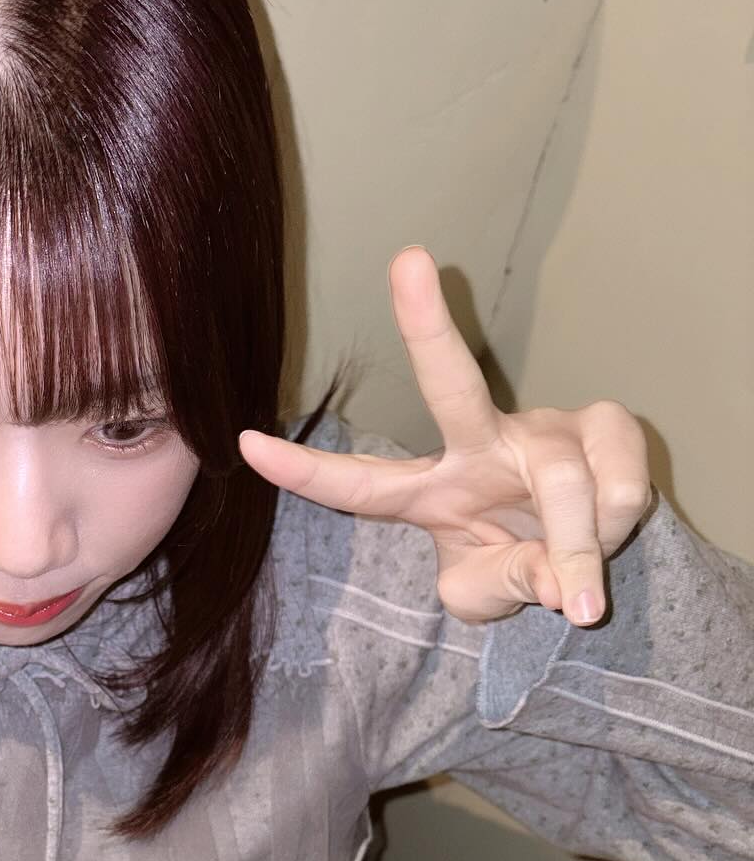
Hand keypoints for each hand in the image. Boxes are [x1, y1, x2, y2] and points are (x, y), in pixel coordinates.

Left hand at [238, 247, 652, 625]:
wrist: (588, 566)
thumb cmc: (517, 568)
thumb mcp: (488, 598)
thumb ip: (507, 589)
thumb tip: (561, 581)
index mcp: (429, 492)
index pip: (358, 485)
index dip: (304, 471)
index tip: (244, 444)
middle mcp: (480, 443)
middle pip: (451, 384)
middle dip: (428, 324)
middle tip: (407, 261)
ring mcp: (545, 428)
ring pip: (561, 482)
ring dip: (578, 545)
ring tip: (582, 595)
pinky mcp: (606, 424)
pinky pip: (615, 481)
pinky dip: (616, 526)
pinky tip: (611, 529)